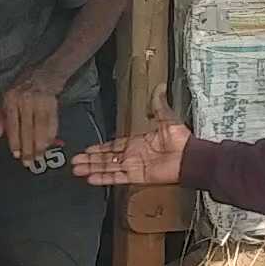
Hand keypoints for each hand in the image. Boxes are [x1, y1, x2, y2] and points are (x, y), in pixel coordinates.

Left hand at [0, 74, 60, 161]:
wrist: (42, 76)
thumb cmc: (22, 90)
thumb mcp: (5, 101)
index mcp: (10, 100)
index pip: (12, 125)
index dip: (15, 141)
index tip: (16, 154)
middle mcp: (25, 101)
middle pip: (27, 129)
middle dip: (28, 148)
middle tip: (28, 162)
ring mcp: (40, 102)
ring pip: (40, 128)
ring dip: (40, 145)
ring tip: (39, 156)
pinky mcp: (52, 104)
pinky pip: (52, 124)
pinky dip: (51, 136)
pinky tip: (49, 145)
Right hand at [72, 85, 189, 185]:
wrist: (189, 157)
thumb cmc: (181, 140)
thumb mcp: (167, 118)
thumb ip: (159, 104)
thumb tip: (160, 87)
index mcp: (138, 142)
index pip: (114, 145)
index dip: (100, 148)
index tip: (87, 149)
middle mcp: (133, 155)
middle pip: (106, 158)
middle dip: (90, 159)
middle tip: (75, 160)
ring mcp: (133, 166)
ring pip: (108, 167)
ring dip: (92, 168)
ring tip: (77, 169)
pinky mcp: (136, 176)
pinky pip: (117, 177)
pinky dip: (104, 178)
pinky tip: (91, 178)